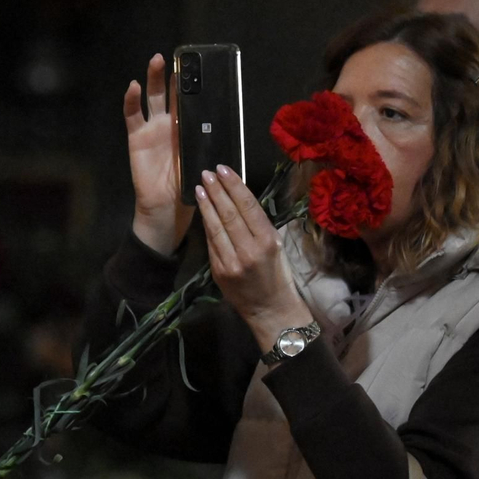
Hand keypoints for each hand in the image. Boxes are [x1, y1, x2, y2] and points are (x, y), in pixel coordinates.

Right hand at [125, 54, 194, 255]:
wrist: (168, 207)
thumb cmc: (190, 185)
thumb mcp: (206, 157)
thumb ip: (209, 138)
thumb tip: (224, 119)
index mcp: (189, 129)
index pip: (191, 100)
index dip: (194, 84)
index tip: (202, 65)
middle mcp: (170, 125)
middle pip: (169, 94)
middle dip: (173, 75)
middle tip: (178, 57)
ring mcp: (152, 129)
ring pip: (152, 98)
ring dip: (153, 79)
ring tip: (158, 60)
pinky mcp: (137, 137)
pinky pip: (133, 116)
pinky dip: (131, 101)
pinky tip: (134, 86)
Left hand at [196, 165, 313, 349]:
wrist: (270, 309)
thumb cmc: (278, 275)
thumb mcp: (276, 246)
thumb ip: (258, 226)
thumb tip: (240, 200)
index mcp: (268, 242)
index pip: (248, 207)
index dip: (234, 186)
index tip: (224, 169)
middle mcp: (249, 250)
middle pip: (230, 214)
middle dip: (217, 191)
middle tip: (207, 172)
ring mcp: (231, 262)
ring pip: (216, 227)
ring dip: (207, 205)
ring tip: (199, 186)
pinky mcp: (218, 271)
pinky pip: (211, 243)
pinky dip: (206, 225)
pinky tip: (202, 210)